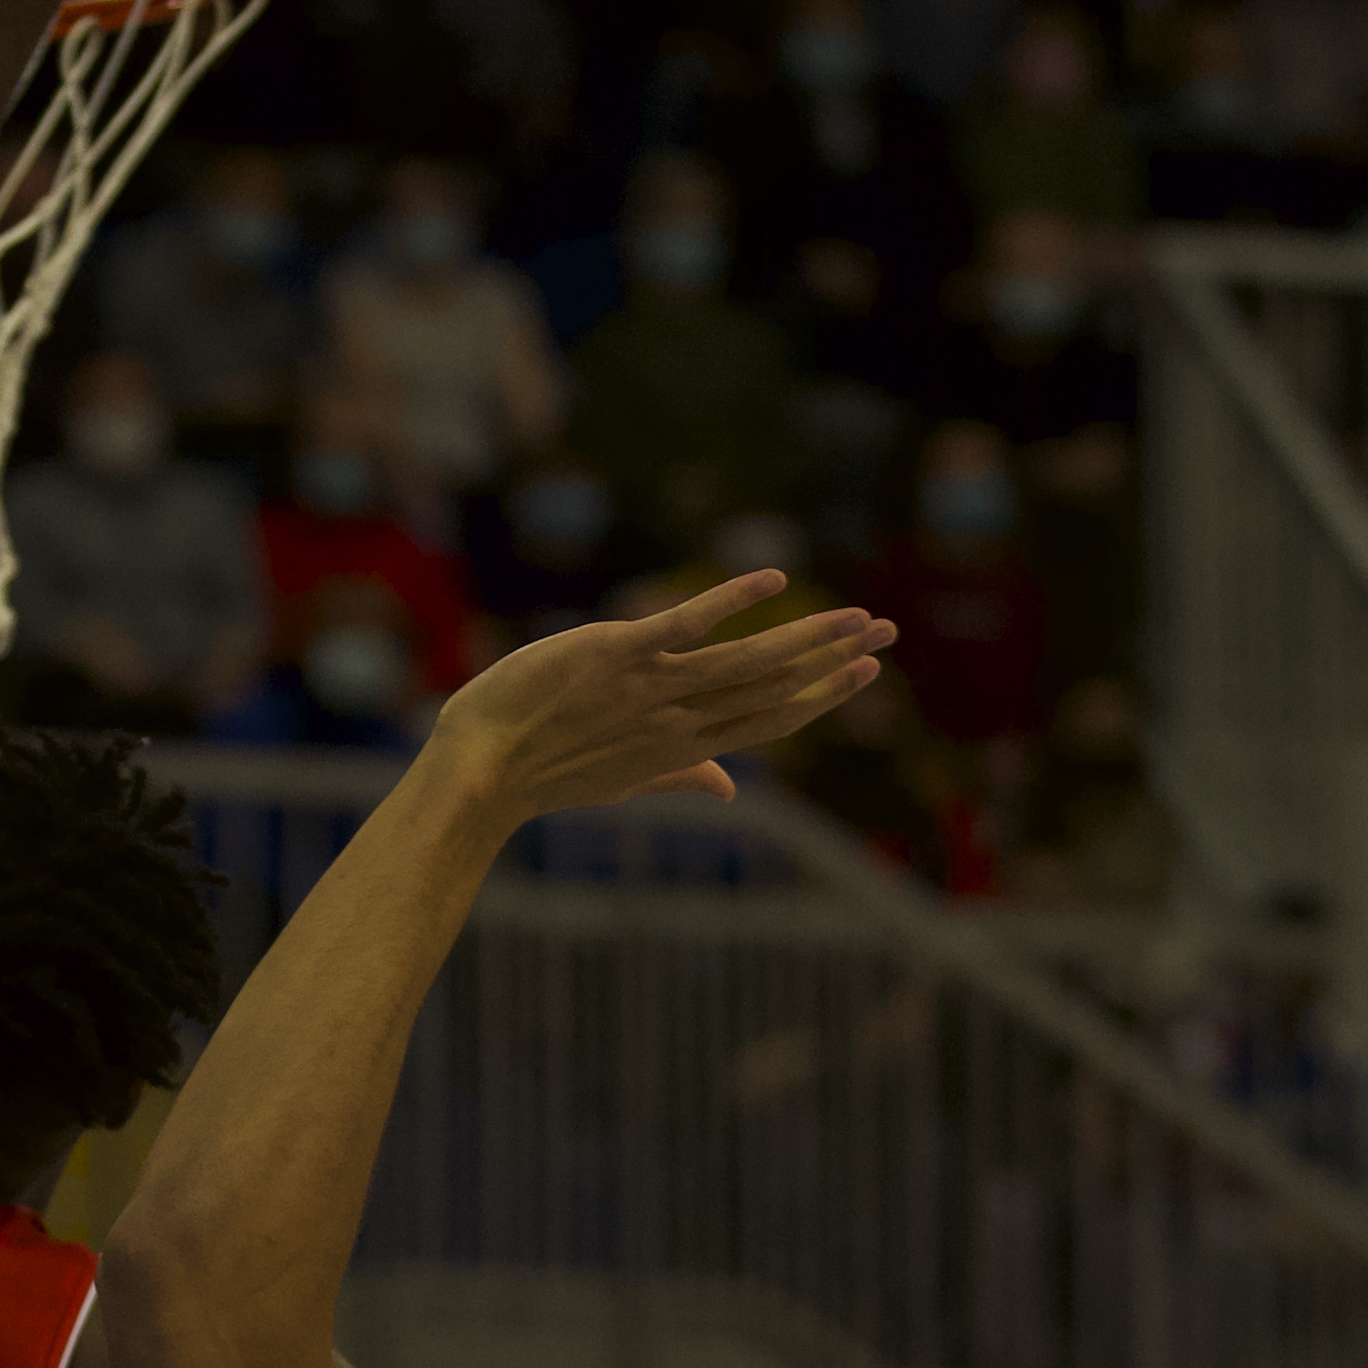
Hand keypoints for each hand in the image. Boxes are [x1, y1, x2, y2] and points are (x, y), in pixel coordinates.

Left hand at [434, 575, 895, 822]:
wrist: (481, 772)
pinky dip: (730, 601)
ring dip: (807, 637)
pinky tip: (774, 579)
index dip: (820, 696)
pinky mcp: (619, 655)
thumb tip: (731, 789)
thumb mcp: (621, 781)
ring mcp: (652, 688)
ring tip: (857, 617)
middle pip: (772, 688)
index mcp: (683, 746)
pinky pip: (685, 624)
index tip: (863, 673)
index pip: (767, 720)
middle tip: (886, 633)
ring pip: (746, 661)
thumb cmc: (545, 772)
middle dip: (833, 661)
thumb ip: (681, 775)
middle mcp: (678, 720)